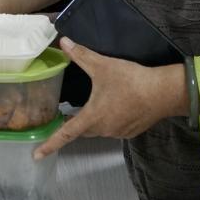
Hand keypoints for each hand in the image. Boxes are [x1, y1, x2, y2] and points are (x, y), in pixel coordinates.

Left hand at [32, 38, 182, 159]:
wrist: (162, 93)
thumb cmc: (129, 80)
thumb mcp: (103, 66)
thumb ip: (82, 55)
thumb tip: (63, 43)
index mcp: (92, 118)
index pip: (65, 134)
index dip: (50, 144)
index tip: (36, 156)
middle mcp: (103, 129)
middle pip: (82, 130)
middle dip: (74, 125)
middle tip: (66, 117)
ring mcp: (118, 132)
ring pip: (99, 129)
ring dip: (93, 120)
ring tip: (93, 107)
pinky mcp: (131, 131)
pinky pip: (114, 127)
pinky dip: (110, 119)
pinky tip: (117, 106)